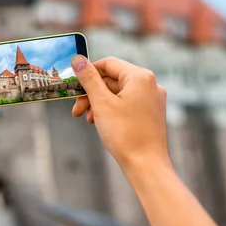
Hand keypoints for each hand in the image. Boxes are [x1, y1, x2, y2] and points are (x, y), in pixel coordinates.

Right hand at [70, 56, 169, 170]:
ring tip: (86, 118)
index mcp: (140, 77)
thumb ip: (88, 78)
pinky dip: (110, 109)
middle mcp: (150, 84)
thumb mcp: (101, 103)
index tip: (73, 85)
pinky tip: (99, 122)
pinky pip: (126, 103)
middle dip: (91, 93)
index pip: (108, 63)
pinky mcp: (150, 113)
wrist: (146, 165)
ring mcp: (152, 99)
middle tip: (77, 108)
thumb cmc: (126, 134)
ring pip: (117, 92)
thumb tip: (77, 59)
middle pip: (112, 79)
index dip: (88, 72)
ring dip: (98, 102)